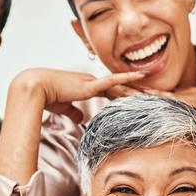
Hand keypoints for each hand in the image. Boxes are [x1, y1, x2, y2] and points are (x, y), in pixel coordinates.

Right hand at [13, 67, 147, 122]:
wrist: (35, 87)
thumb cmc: (47, 96)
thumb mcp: (64, 106)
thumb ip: (73, 111)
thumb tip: (80, 118)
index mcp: (89, 86)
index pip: (114, 91)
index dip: (129, 96)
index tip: (143, 101)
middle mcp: (94, 82)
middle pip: (123, 88)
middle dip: (141, 95)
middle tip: (160, 98)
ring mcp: (93, 82)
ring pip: (122, 86)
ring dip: (139, 91)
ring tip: (158, 93)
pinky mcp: (90, 85)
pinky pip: (112, 80)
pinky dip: (126, 79)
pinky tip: (140, 77)